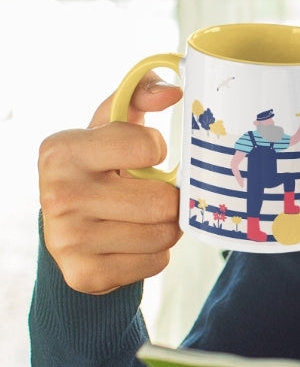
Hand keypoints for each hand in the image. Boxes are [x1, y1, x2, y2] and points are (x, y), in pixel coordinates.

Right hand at [38, 75, 183, 294]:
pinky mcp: (85, 275)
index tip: (142, 155)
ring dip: (166, 226)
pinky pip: (156, 262)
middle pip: (163, 201)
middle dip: (170, 197)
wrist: (70, 226)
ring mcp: (68, 240)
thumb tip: (174, 91)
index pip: (150, 146)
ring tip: (144, 216)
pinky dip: (155, 253)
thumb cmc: (100, 165)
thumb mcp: (112, 125)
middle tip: (153, 192)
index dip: (157, 151)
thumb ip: (140, 94)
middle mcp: (58, 196)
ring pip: (164, 235)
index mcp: (62, 151)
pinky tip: (132, 241)